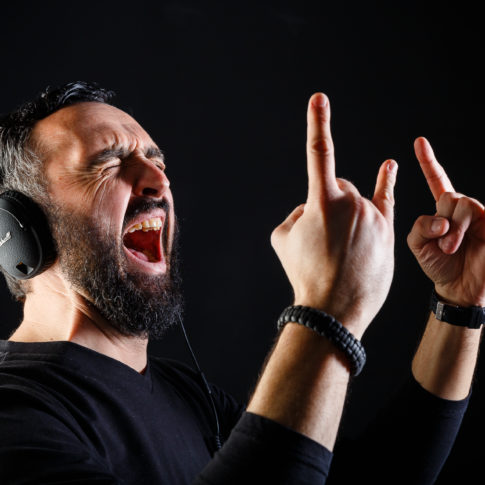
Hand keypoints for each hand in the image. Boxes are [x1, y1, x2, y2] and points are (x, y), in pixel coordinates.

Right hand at [271, 93, 396, 337]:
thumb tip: (309, 208)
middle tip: (322, 240)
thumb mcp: (282, 239)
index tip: (319, 98)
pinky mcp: (388, 231)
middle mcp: (352, 202)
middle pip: (337, 188)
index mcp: (323, 201)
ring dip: (343, 216)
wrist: (334, 308)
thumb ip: (294, 213)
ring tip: (338, 248)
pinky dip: (384, 183)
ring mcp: (373, 216)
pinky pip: (385, 200)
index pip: (318, 154)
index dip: (318, 123)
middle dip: (327, 205)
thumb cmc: (304, 273)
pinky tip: (389, 167)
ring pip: (354, 201)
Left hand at [407, 137, 484, 305]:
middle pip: (449, 195)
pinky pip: (480, 215)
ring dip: (454, 228)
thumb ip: (420, 227)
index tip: (419, 141)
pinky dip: (465, 228)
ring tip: (451, 247)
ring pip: (463, 203)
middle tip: (443, 244)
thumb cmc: (440, 266)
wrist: (460, 288)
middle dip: (442, 220)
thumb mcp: (419, 245)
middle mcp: (463, 209)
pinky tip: (471, 239)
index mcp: (444, 211)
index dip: (428, 161)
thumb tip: (442, 220)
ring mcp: (481, 216)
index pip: (437, 180)